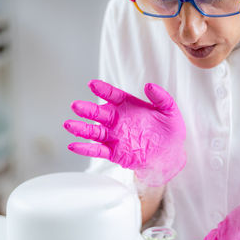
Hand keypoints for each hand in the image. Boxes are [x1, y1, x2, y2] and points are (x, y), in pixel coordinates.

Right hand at [64, 80, 185, 186]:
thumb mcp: (170, 111)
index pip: (113, 96)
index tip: (93, 84)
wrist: (170, 154)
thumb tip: (149, 86)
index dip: (103, 90)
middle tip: (76, 106)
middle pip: (99, 114)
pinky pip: (97, 150)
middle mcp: (117, 120)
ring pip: (94, 132)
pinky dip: (85, 149)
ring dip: (81, 128)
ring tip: (69, 124)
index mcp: (128, 106)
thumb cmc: (170, 130)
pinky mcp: (114, 152)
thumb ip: (161, 97)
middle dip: (87, 110)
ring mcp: (114, 136)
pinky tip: (74, 145)